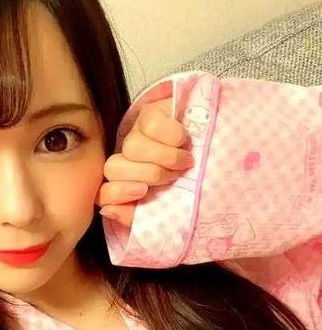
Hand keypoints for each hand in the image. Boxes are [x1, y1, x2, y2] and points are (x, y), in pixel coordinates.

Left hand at [95, 97, 192, 227]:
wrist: (224, 150)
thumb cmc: (197, 184)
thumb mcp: (172, 207)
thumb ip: (139, 216)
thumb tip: (108, 210)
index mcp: (128, 186)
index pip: (104, 192)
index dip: (117, 193)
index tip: (142, 191)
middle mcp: (126, 159)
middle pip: (114, 168)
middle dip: (148, 175)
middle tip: (174, 176)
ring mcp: (136, 134)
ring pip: (132, 147)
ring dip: (165, 158)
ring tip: (185, 161)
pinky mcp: (151, 113)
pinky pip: (152, 126)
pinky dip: (172, 136)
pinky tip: (184, 140)